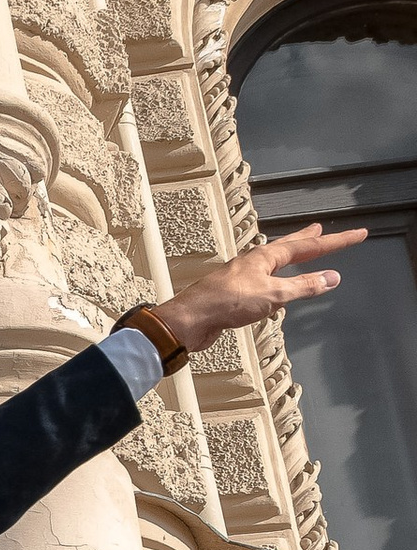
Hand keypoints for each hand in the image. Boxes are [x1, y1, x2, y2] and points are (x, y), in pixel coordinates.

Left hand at [155, 221, 365, 352]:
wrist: (190, 320)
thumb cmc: (226, 303)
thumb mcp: (273, 295)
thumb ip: (303, 287)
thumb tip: (331, 278)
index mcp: (266, 257)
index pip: (309, 247)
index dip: (336, 241)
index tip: (358, 234)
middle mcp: (255, 262)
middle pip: (289, 247)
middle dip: (309, 239)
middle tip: (322, 229)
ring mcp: (244, 277)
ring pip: (275, 263)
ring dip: (291, 256)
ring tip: (300, 251)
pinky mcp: (236, 294)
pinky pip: (265, 281)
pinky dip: (278, 278)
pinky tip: (275, 284)